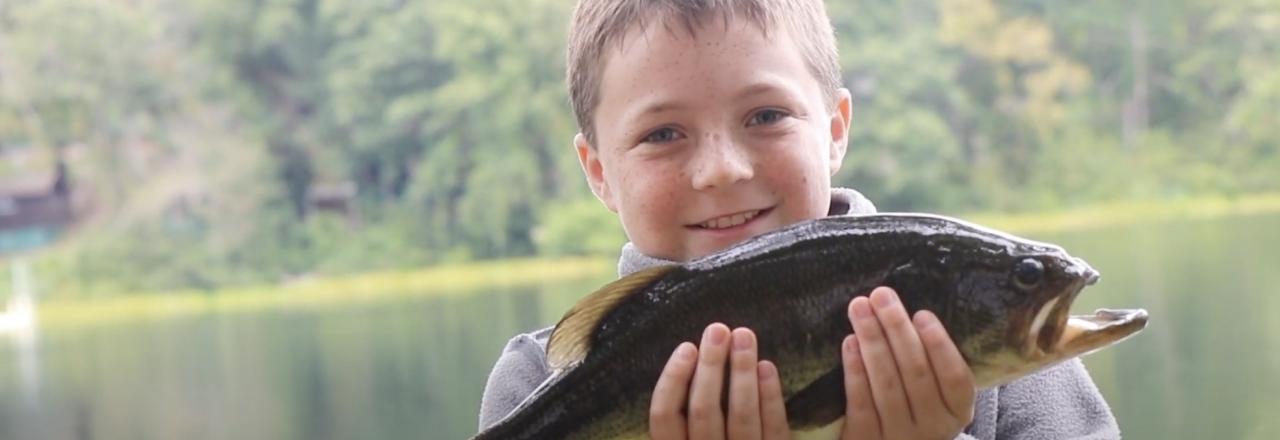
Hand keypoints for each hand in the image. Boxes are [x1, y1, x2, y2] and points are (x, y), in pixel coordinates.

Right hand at [649, 323, 791, 439]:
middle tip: (718, 329)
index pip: (663, 417)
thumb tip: (682, 364)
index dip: (673, 379)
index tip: (686, 347)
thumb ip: (679, 429)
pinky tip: (768, 367)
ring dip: (742, 373)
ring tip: (745, 336)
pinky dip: (771, 398)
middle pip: (703, 412)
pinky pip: (774, 431)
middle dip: (711, 366)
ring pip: (740, 418)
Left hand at [840, 287, 975, 439]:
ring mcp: (899, 437)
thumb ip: (931, 361)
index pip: (955, 377)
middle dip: (897, 329)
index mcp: (958, 412)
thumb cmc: (916, 406)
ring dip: (872, 340)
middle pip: (915, 373)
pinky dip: (855, 370)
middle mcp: (933, 428)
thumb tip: (907, 309)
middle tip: (881, 295)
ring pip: (886, 384)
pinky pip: (861, 402)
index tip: (922, 313)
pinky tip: (849, 342)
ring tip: (860, 307)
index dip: (940, 345)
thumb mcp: (937, 392)